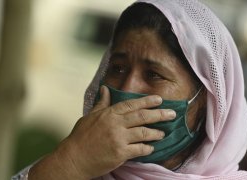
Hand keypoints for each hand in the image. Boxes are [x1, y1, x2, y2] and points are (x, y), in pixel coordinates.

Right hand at [29, 85, 175, 179]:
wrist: (74, 158)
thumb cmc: (80, 137)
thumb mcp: (90, 116)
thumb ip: (101, 103)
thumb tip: (105, 89)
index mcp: (108, 114)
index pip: (131, 104)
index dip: (146, 101)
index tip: (159, 100)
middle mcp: (115, 124)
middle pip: (142, 117)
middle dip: (159, 114)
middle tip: (172, 114)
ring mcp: (118, 139)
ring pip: (143, 133)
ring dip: (156, 132)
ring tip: (163, 133)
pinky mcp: (120, 153)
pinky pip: (139, 149)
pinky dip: (147, 148)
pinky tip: (151, 148)